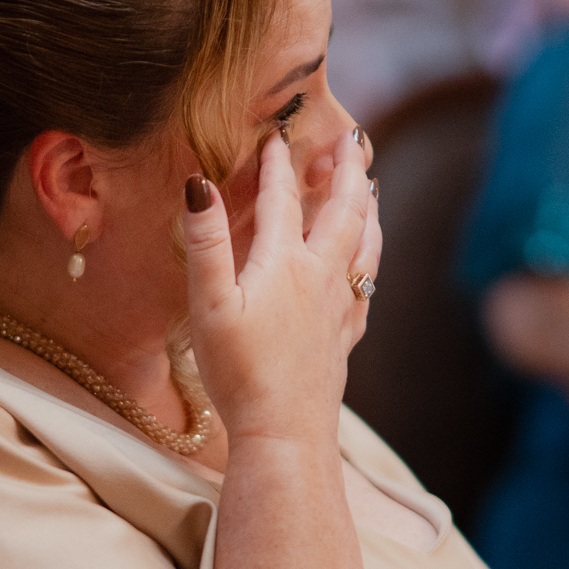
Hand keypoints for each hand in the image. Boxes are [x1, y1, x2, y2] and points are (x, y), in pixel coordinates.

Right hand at [183, 129, 377, 443]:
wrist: (285, 433)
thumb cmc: (240, 373)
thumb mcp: (209, 305)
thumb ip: (205, 242)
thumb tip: (198, 184)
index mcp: (284, 264)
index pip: (282, 199)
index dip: (277, 164)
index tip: (275, 135)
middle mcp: (321, 277)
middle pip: (342, 210)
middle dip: (345, 171)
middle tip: (350, 141)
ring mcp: (339, 308)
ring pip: (364, 244)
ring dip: (366, 210)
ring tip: (369, 188)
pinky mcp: (345, 337)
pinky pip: (366, 286)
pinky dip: (369, 261)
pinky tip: (366, 265)